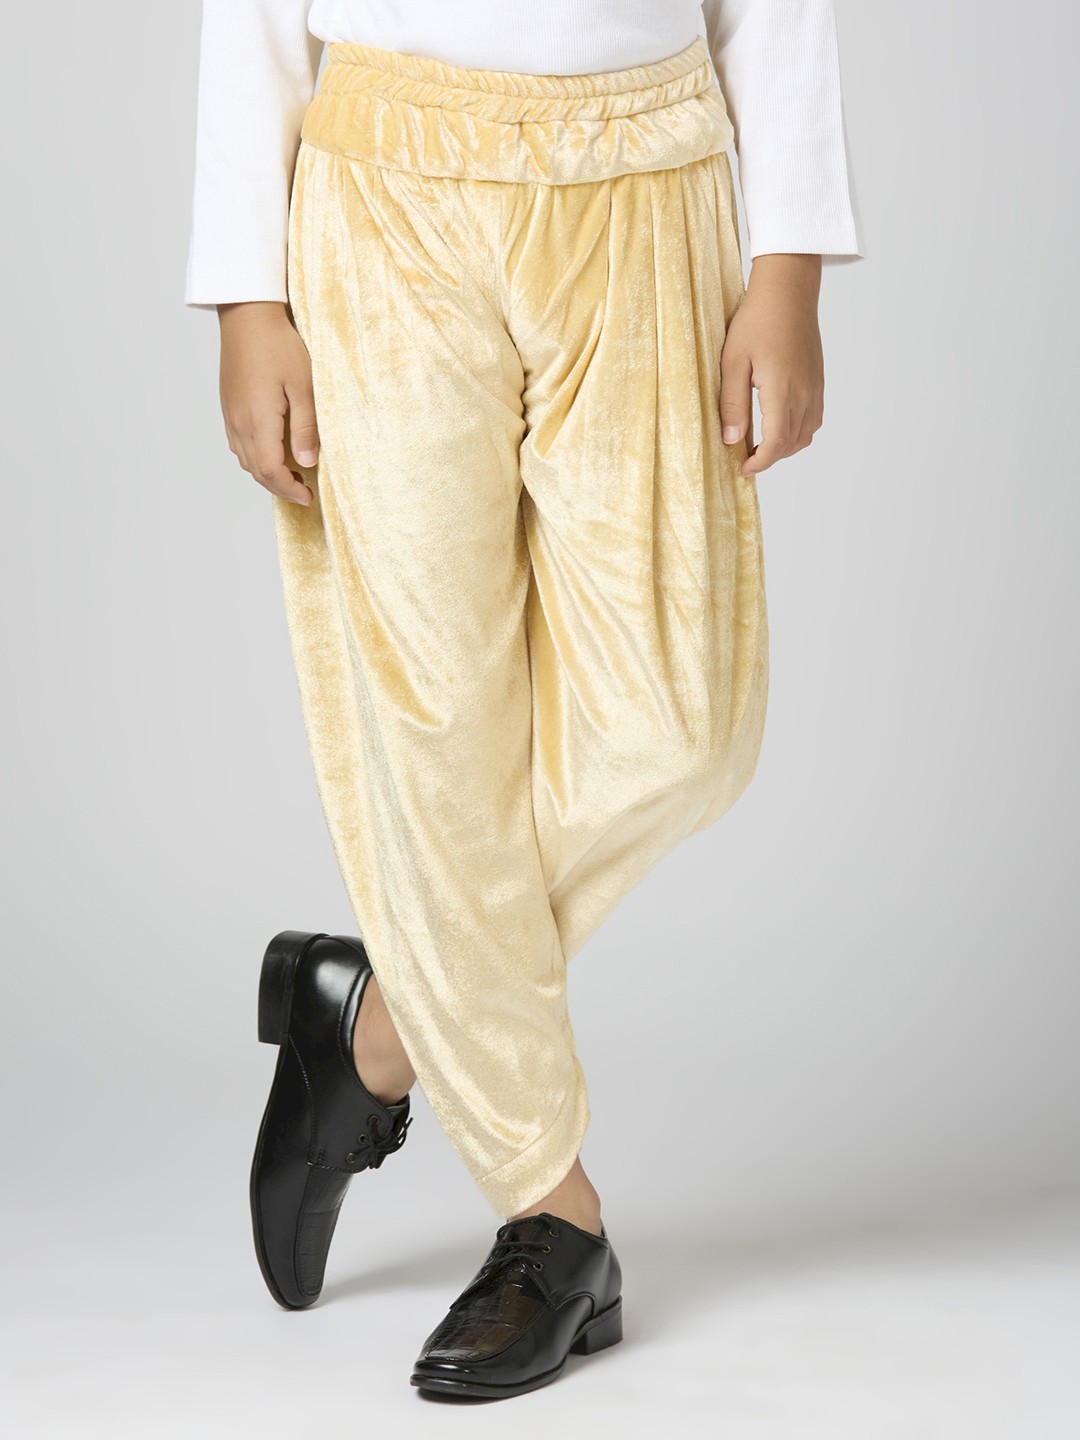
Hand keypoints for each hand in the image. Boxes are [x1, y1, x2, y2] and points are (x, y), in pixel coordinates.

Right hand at [217, 301, 318, 504]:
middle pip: (255, 471)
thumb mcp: (303, 386)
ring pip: (245, 459)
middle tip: (304, 492)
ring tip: (292, 475)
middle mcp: (239, 422)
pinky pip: (239, 443)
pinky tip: (272, 451)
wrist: (247, 315)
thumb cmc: (278, 345)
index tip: (308, 497)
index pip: (270, 471)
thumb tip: (307, 462)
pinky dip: (256, 457)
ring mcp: (230, 414)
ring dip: (267, 474)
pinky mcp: (228, 406)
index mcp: (258, 421)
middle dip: (279, 487)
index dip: (288, 489)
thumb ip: (306, 427)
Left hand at [719, 254, 823, 476]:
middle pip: (792, 443)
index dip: (760, 462)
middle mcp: (805, 392)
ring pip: (806, 434)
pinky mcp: (818, 379)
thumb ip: (732, 404)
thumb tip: (731, 440)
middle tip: (746, 458)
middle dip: (770, 457)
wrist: (788, 290)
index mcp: (782, 390)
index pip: (776, 443)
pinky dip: (798, 431)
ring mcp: (815, 386)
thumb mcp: (732, 362)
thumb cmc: (756, 320)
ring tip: (761, 444)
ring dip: (786, 447)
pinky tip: (779, 425)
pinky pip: (814, 418)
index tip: (743, 469)